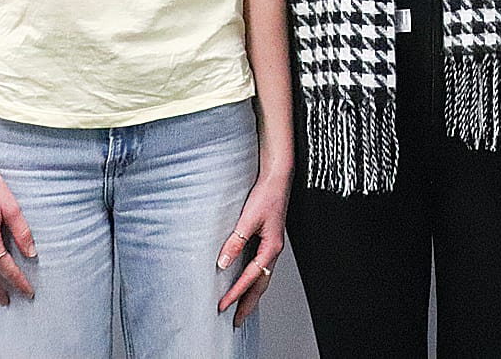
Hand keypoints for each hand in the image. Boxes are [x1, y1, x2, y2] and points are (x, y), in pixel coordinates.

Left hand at [217, 171, 289, 327]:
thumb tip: (223, 263)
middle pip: (262, 284)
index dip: (236, 293)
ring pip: (263, 277)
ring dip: (252, 294)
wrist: (277, 179)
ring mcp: (272, 246)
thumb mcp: (248, 218)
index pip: (251, 277)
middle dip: (249, 304)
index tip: (223, 306)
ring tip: (242, 308)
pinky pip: (261, 267)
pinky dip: (253, 280)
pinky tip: (246, 282)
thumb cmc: (266, 195)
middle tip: (237, 321)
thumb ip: (236, 241)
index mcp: (271, 247)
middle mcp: (274, 250)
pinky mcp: (268, 240)